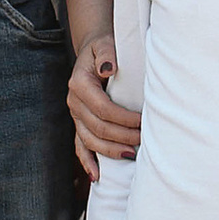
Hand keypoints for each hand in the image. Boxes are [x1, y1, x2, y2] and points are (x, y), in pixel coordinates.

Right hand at [66, 37, 139, 175]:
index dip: (123, 119)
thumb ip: (107, 53)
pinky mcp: (79, 123)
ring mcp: (75, 115)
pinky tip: (97, 176)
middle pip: (98, 128)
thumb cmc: (104, 47)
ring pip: (90, 140)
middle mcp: (74, 102)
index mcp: (80, 84)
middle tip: (144, 140)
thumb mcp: (105, 43)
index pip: (102, 108)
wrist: (93, 52)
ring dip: (111, 150)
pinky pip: (80, 146)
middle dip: (122, 136)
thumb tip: (109, 69)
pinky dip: (88, 161)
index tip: (143, 122)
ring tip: (132, 155)